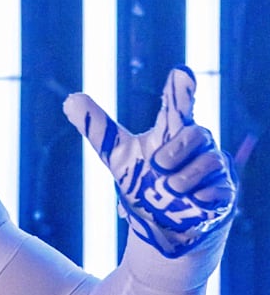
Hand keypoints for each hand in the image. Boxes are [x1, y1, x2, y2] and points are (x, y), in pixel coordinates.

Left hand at [63, 66, 235, 256]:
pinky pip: (220, 188)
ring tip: (170, 188)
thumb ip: (97, 129)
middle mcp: (196, 144)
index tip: (181, 71)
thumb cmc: (144, 180)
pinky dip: (202, 196)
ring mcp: (213, 166)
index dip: (180, 88)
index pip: (177, 104)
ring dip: (183, 178)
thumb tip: (70, 100)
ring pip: (208, 161)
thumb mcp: (117, 155)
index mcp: (170, 130)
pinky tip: (194, 201)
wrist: (163, 223)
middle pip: (196, 132)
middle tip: (157, 166)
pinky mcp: (225, 191)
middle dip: (175, 150)